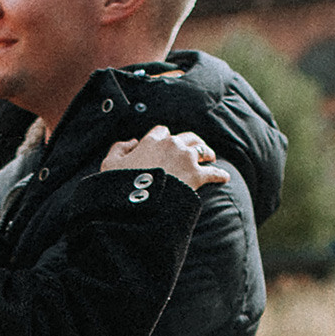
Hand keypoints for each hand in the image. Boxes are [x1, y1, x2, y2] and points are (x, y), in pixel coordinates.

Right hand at [101, 124, 227, 191]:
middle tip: (196, 149)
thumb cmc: (120, 186)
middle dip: (192, 142)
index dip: (164, 138)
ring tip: (210, 158)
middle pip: (188, 137)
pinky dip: (220, 174)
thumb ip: (119, 148)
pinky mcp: (196, 175)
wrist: (137, 203)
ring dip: (207, 153)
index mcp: (152, 140)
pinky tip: (225, 177)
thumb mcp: (110, 165)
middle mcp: (171, 145)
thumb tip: (132, 141)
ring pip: (203, 150)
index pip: (162, 131)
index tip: (165, 146)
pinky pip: (213, 172)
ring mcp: (185, 159)